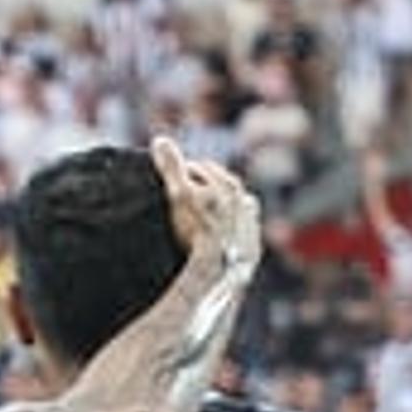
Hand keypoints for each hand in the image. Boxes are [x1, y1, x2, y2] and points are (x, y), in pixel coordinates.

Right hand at [153, 140, 263, 281]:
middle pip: (224, 190)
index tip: (173, 180)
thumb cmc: (199, 229)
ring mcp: (251, 229)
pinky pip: (240, 242)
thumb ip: (171, 167)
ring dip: (222, 215)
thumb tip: (160, 140)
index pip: (205, 170)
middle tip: (185, 199)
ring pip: (236, 215)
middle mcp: (245, 204)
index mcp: (229, 186)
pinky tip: (217, 246)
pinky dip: (229, 239)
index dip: (187, 172)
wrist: (218, 271)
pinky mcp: (251, 254)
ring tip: (204, 222)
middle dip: (207, 190)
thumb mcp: (180, 194)